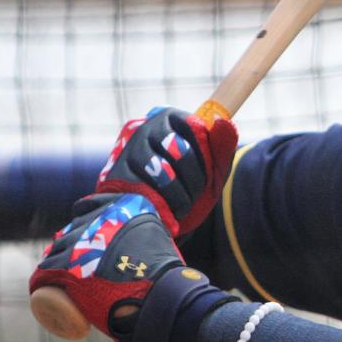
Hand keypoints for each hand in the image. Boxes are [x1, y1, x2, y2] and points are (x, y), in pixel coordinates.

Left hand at [29, 193, 231, 341]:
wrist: (166, 301)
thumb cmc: (171, 281)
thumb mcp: (160, 245)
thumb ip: (149, 240)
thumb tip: (152, 249)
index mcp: (126, 210)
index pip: (88, 208)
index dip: (84, 226)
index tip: (87, 243)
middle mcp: (102, 221)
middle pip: (71, 232)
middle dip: (69, 250)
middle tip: (77, 271)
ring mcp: (84, 244)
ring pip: (55, 254)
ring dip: (55, 267)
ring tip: (63, 285)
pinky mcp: (69, 269)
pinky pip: (43, 277)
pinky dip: (42, 287)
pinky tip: (47, 294)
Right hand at [96, 106, 237, 236]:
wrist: (163, 221)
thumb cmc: (189, 187)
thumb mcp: (214, 168)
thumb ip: (223, 145)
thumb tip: (224, 121)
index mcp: (170, 120)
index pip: (195, 127)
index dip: (206, 154)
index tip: (207, 169)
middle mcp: (145, 128)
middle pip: (181, 150)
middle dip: (196, 178)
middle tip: (195, 191)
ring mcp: (128, 151)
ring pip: (164, 173)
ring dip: (181, 195)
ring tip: (182, 203)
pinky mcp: (117, 176)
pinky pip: (147, 191)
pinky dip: (165, 206)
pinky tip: (166, 209)